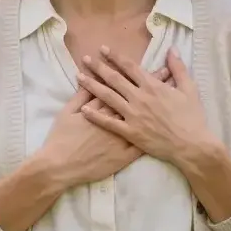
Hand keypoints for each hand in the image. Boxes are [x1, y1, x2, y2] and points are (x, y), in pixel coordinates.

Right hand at [40, 64, 172, 188]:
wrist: (61, 165)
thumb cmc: (61, 138)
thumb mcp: (67, 112)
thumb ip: (80, 96)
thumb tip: (88, 80)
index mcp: (102, 107)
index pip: (121, 86)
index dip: (134, 75)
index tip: (146, 65)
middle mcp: (115, 119)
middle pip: (136, 98)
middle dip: (150, 84)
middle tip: (164, 71)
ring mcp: (121, 138)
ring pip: (144, 119)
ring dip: (156, 106)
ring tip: (169, 96)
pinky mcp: (123, 155)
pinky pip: (142, 145)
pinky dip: (154, 135)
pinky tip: (165, 129)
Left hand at [77, 45, 218, 168]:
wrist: (191, 145)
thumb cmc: (192, 118)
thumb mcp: (190, 89)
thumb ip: (178, 68)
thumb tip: (171, 49)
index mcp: (153, 86)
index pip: (130, 67)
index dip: (115, 57)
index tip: (103, 49)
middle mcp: (139, 98)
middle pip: (114, 78)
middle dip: (99, 67)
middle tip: (85, 59)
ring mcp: (133, 115)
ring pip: (108, 97)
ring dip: (92, 85)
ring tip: (79, 76)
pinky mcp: (130, 132)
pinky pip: (108, 122)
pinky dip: (95, 115)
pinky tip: (83, 108)